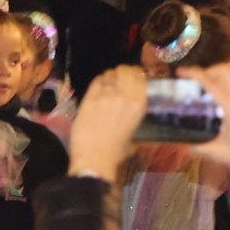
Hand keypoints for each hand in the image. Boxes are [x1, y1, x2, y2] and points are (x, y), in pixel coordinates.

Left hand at [68, 65, 146, 183]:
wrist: (94, 158)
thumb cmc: (116, 153)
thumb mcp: (133, 135)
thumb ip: (134, 119)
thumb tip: (131, 115)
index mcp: (139, 105)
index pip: (140, 78)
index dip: (136, 73)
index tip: (134, 75)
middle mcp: (125, 95)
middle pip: (125, 71)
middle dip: (123, 71)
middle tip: (120, 76)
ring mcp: (106, 95)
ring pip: (110, 74)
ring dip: (110, 76)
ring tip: (108, 82)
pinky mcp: (89, 98)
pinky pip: (96, 81)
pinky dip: (99, 81)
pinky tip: (98, 86)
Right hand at [179, 65, 229, 201]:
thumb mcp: (220, 154)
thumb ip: (199, 147)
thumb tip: (182, 143)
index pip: (211, 82)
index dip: (193, 73)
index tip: (180, 72)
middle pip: (225, 70)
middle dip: (208, 70)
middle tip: (198, 81)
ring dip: (223, 71)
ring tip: (213, 83)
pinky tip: (229, 93)